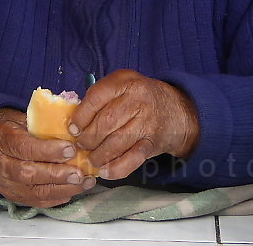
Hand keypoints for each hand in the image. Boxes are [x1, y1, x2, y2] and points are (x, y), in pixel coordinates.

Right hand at [0, 108, 96, 206]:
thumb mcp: (20, 118)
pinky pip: (37, 201)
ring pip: (34, 192)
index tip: (71, 149)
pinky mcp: (14, 196)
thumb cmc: (10, 128)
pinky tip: (73, 190)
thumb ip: (42, 123)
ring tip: (84, 182)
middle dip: (57, 175)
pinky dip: (57, 197)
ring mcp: (6, 184)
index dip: (48, 151)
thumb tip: (73, 126)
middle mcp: (1, 165)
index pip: (24, 148)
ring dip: (63, 189)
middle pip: (28, 174)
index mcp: (2, 139)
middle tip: (79, 173)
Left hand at [69, 69, 199, 180]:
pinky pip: (131, 159)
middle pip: (105, 122)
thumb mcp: (123, 86)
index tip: (73, 128)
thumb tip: (74, 121)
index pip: (96, 98)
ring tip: (91, 158)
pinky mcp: (153, 143)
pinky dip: (115, 168)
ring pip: (116, 142)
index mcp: (125, 81)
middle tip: (81, 145)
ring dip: (98, 155)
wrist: (178, 110)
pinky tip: (104, 171)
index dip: (81, 116)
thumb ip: (101, 97)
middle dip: (88, 138)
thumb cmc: (141, 98)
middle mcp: (138, 100)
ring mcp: (147, 122)